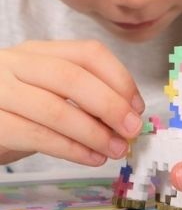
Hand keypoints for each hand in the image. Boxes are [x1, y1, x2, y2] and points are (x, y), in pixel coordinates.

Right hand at [0, 40, 143, 165]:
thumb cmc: (20, 110)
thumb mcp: (50, 92)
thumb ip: (84, 97)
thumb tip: (128, 115)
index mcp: (40, 51)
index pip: (89, 53)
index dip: (120, 79)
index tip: (137, 106)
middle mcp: (17, 63)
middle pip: (73, 77)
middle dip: (110, 105)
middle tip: (132, 129)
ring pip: (55, 109)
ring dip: (94, 133)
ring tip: (116, 150)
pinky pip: (36, 136)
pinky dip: (71, 149)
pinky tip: (92, 158)